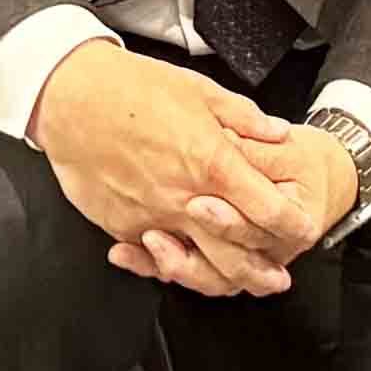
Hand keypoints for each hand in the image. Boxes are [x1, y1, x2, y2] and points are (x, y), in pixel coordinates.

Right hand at [31, 43, 317, 295]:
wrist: (68, 97)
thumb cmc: (129, 88)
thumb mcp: (198, 90)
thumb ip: (243, 118)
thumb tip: (277, 132)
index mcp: (211, 162)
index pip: (267, 208)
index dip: (291, 222)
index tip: (302, 227)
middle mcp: (184, 198)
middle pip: (235, 254)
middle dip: (262, 272)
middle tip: (277, 279)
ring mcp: (151, 217)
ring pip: (195, 264)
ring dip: (220, 276)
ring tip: (237, 282)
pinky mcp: (120, 225)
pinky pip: (153, 255)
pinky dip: (171, 260)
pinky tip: (182, 261)